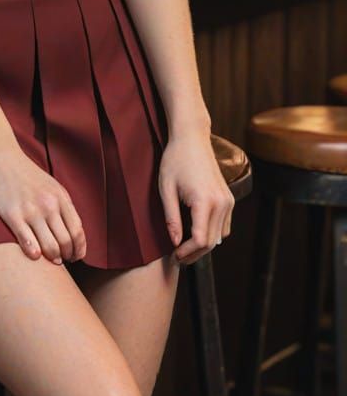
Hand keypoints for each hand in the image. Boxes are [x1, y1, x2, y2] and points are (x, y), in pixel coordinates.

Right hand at [0, 143, 86, 264]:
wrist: (0, 157)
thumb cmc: (26, 174)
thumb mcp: (52, 186)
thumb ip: (63, 206)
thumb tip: (73, 233)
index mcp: (61, 197)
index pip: (77, 231)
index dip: (79, 248)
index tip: (76, 256)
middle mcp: (49, 205)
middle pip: (66, 241)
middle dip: (67, 256)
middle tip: (63, 260)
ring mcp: (31, 211)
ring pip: (50, 246)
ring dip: (52, 258)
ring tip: (50, 259)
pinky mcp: (13, 216)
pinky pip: (28, 242)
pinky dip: (34, 254)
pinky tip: (34, 256)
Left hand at [158, 126, 234, 265]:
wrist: (192, 138)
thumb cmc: (175, 160)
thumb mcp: (166, 189)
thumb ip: (171, 218)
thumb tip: (176, 243)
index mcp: (205, 201)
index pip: (201, 240)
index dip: (187, 252)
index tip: (174, 255)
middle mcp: (222, 203)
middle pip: (211, 242)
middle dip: (194, 253)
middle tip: (177, 257)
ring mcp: (228, 201)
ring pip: (220, 237)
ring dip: (204, 245)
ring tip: (185, 247)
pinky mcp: (229, 198)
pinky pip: (224, 226)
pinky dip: (212, 234)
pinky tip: (196, 233)